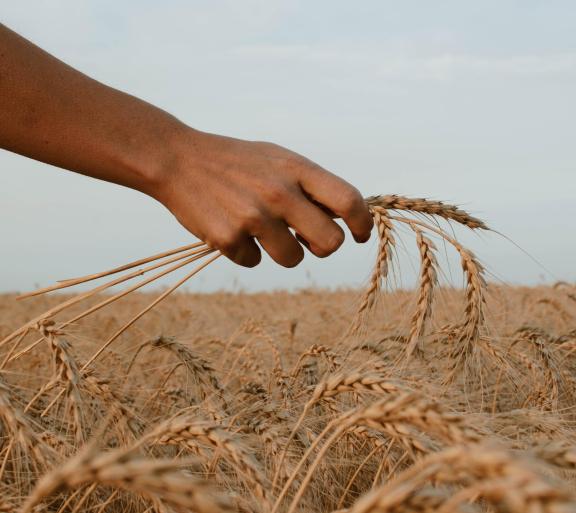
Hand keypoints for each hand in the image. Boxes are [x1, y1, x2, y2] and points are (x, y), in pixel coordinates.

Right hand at [152, 130, 372, 266]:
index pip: (348, 200)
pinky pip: (254, 262)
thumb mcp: (276, 159)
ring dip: (283, 252)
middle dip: (322, 247)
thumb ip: (309, 185)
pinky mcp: (228, 239)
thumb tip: (341, 220)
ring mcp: (253, 217)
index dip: (362, 223)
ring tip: (262, 231)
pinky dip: (246, 252)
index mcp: (296, 169)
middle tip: (307, 239)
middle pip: (330, 243)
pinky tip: (231, 229)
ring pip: (293, 259)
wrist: (178, 160)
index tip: (360, 235)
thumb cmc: (235, 162)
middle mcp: (279, 193)